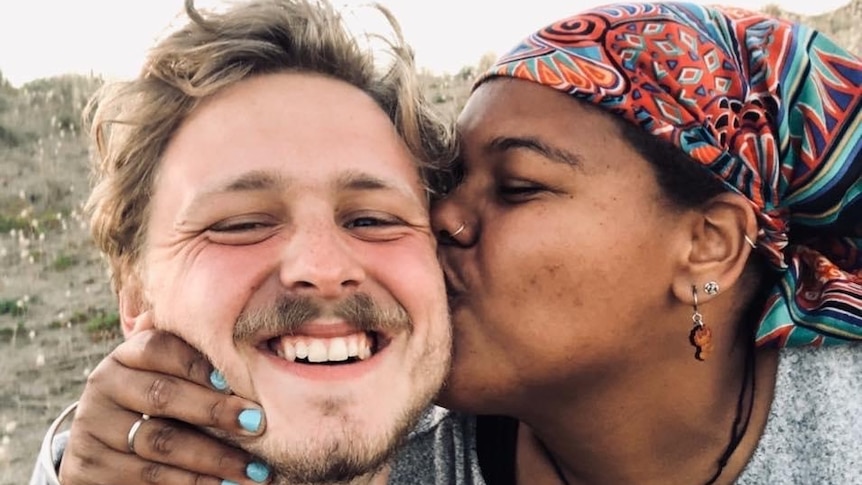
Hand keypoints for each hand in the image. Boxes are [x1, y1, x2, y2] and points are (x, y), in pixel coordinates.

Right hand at [57, 327, 271, 484]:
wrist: (106, 449)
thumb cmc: (158, 406)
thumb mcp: (169, 381)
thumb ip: (199, 372)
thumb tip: (261, 377)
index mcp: (126, 357)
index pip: (160, 348)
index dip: (197, 363)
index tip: (233, 380)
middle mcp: (104, 386)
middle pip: (163, 395)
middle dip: (215, 411)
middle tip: (258, 424)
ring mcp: (93, 429)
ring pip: (160, 443)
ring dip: (213, 457)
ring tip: (253, 468)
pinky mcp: (90, 468)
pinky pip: (148, 477)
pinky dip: (190, 483)